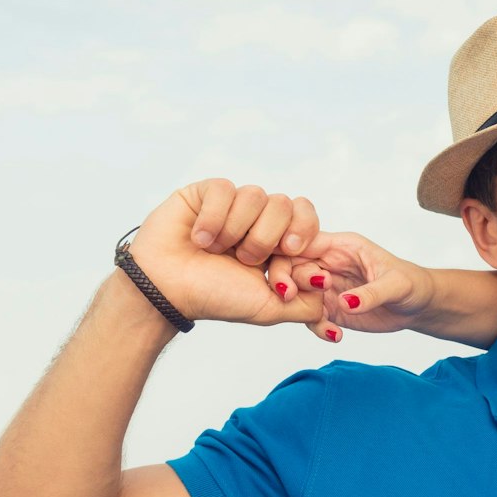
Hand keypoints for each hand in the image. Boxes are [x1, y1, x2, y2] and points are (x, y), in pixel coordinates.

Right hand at [127, 180, 327, 326]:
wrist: (168, 292)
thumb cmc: (215, 298)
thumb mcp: (270, 308)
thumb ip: (308, 304)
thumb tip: (328, 288)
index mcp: (277, 242)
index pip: (307, 218)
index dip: (302, 235)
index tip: (287, 256)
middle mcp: (257, 220)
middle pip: (286, 204)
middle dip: (268, 237)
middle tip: (248, 259)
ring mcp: (232, 205)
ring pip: (256, 195)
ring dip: (238, 230)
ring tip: (217, 251)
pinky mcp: (205, 193)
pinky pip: (225, 189)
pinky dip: (214, 218)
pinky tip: (199, 238)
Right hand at [265, 231, 438, 341]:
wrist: (418, 307)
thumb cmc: (411, 284)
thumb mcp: (396, 285)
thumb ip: (370, 293)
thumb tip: (344, 302)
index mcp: (341, 247)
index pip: (302, 242)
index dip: (287, 254)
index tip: (290, 277)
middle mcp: (328, 264)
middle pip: (289, 265)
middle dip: (287, 282)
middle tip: (294, 298)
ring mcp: (325, 287)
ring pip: (294, 292)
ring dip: (299, 308)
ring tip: (323, 323)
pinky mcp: (329, 308)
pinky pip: (309, 316)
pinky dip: (317, 327)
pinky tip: (336, 335)